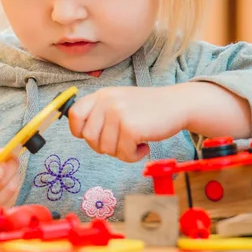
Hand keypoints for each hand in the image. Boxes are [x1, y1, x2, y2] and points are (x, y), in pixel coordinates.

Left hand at [68, 86, 190, 162]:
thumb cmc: (147, 109)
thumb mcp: (119, 102)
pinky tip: (144, 146)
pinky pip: (123, 154)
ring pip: (106, 149)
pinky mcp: (131, 127)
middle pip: (89, 137)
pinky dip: (134, 156)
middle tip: (122, 142)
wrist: (177, 104)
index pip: (74, 114)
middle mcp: (106, 101)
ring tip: (136, 142)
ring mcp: (118, 113)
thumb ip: (100, 113)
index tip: (95, 136)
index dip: (79, 131)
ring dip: (122, 152)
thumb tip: (81, 133)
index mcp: (101, 95)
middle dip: (104, 147)